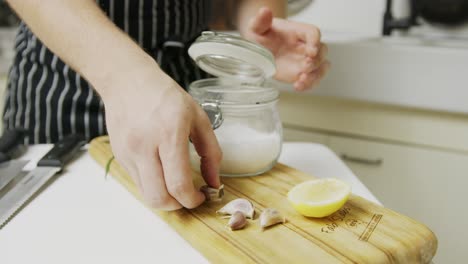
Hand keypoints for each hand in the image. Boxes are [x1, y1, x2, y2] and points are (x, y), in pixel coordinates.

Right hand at [101, 59, 221, 209]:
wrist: (127, 81)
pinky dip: (153, 185)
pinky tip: (162, 172)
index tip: (201, 196)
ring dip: (165, 198)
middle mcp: (145, 146)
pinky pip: (137, 182)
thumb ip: (211, 152)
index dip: (193, 199)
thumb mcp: (198, 117)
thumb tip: (214, 182)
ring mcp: (128, 153)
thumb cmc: (166, 96)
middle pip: (158, 197)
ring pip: (146, 194)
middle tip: (188, 197)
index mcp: (170, 134)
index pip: (178, 184)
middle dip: (178, 206)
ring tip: (176, 186)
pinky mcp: (119, 156)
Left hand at [243, 7, 329, 90]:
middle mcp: (306, 46)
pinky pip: (312, 81)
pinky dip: (308, 85)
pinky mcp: (301, 74)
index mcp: (299, 31)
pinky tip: (297, 86)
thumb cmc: (262, 36)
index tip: (311, 50)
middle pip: (322, 51)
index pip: (313, 33)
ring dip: (315, 75)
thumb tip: (264, 11)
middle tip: (305, 66)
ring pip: (322, 67)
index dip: (315, 41)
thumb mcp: (257, 27)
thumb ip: (261, 20)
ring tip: (302, 80)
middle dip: (316, 60)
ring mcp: (305, 61)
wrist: (259, 49)